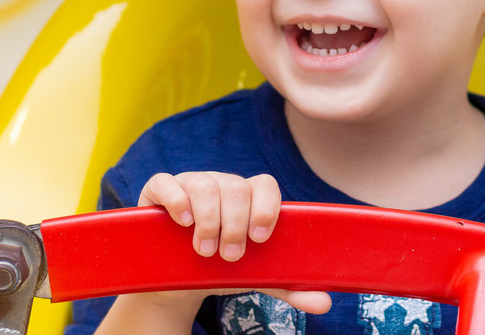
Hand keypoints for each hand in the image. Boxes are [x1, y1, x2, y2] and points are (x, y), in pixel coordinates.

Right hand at [138, 172, 330, 314]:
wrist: (177, 279)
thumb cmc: (221, 269)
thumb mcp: (254, 276)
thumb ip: (287, 285)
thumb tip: (325, 302)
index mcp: (248, 198)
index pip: (265, 184)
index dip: (265, 207)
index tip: (260, 238)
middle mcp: (221, 185)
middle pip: (236, 187)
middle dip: (234, 224)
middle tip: (229, 256)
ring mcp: (190, 183)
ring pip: (205, 184)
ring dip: (208, 219)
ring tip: (204, 250)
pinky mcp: (159, 190)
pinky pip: (167, 182)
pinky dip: (177, 200)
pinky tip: (182, 222)